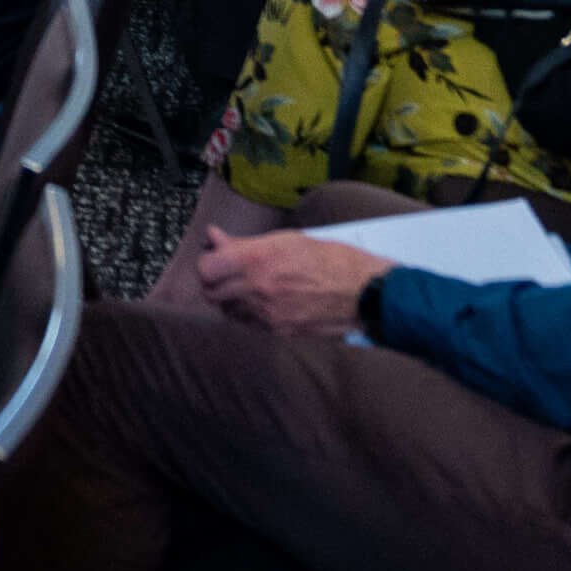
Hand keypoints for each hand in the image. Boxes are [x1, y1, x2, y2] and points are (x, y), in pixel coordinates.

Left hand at [194, 229, 385, 336]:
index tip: (216, 257)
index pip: (206, 269)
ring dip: (230, 299)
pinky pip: (248, 325)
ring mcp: (267, 315)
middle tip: (226, 273)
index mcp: (257, 260)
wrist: (365, 294)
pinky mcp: (279, 333)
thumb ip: (245, 243)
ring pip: (227, 311)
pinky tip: (263, 303)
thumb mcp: (287, 239)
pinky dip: (248, 315)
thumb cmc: (332, 260)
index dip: (208, 263)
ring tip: (247, 287)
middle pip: (211, 293)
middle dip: (214, 282)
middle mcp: (257, 289)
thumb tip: (215, 238)